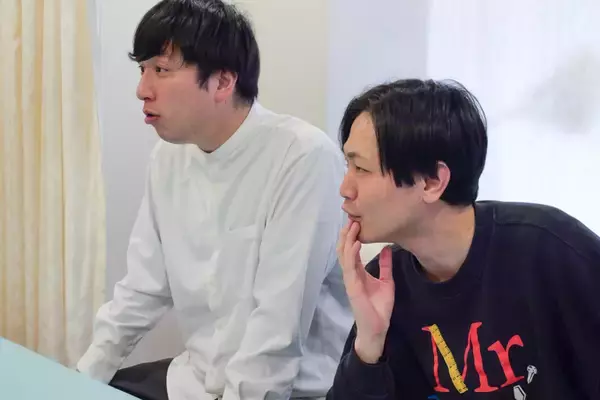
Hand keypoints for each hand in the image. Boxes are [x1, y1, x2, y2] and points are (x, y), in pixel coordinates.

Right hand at [337, 220, 394, 363]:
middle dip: (346, 234)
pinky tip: (356, 243)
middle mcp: (351, 274)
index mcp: (358, 272)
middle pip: (344, 249)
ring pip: (345, 255)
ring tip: (352, 225)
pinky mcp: (352, 286)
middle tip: (351, 217)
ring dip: (347, 239)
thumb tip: (387, 248)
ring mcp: (350, 280)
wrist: (377, 328)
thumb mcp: (386, 281)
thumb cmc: (379, 307)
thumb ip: (385, 266)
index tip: (356, 220)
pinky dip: (352, 254)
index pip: (352, 250)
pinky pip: (350, 267)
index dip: (352, 235)